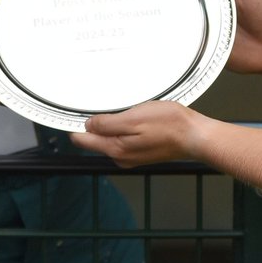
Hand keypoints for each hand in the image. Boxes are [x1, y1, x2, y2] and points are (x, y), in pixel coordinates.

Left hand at [71, 100, 206, 167]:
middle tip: (94, 106)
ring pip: (108, 138)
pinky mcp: (141, 151)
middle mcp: (120, 157)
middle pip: (94, 140)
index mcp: (115, 149)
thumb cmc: (169, 125)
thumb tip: (88, 125)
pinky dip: (121, 128)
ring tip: (116, 110)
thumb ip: (107, 124)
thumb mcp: (133, 118)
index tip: (67, 113)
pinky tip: (130, 117)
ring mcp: (131, 156)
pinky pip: (122, 139)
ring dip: (108, 125)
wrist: (194, 136)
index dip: (74, 125)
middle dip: (91, 124)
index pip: (83, 140)